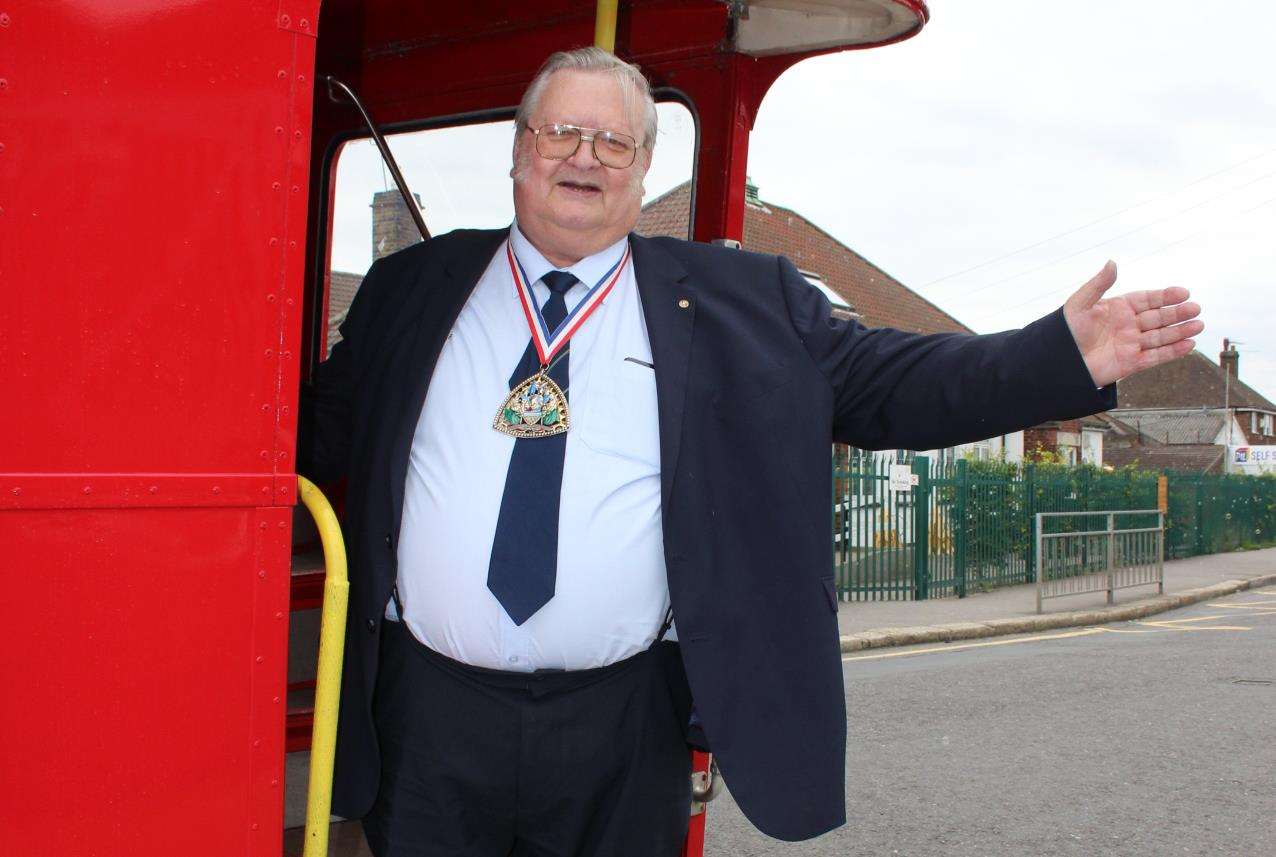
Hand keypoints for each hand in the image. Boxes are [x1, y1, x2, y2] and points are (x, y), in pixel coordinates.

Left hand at [1062, 261, 1202, 387]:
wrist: (1058, 361)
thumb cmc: (1064, 332)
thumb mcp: (1080, 304)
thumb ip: (1098, 284)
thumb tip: (1112, 262)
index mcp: (1117, 309)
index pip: (1147, 300)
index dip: (1165, 296)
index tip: (1183, 293)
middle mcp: (1127, 325)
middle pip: (1158, 317)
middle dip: (1177, 313)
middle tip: (1195, 309)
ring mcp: (1130, 344)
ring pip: (1161, 337)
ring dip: (1180, 331)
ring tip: (1198, 325)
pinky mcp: (1131, 363)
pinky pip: (1156, 356)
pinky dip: (1173, 352)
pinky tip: (1190, 344)